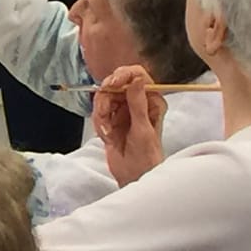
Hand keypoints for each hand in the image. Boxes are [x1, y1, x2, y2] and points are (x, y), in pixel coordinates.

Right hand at [95, 65, 167, 186]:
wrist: (134, 175)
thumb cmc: (146, 156)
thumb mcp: (143, 129)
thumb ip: (138, 103)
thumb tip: (137, 79)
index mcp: (152, 101)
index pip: (137, 75)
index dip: (123, 75)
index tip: (112, 84)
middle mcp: (137, 102)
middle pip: (116, 83)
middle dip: (107, 97)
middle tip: (104, 111)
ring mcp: (123, 110)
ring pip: (104, 97)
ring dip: (101, 113)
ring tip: (107, 131)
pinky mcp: (111, 119)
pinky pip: (98, 111)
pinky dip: (98, 123)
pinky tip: (106, 136)